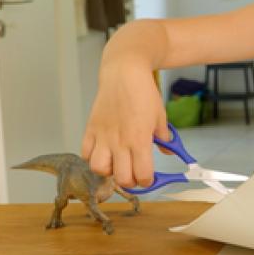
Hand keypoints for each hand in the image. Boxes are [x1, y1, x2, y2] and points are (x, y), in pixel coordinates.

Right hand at [81, 63, 169, 187]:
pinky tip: (103, 150)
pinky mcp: (90, 128)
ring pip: (99, 169)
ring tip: (116, 162)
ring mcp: (103, 136)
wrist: (125, 72)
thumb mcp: (160, 117)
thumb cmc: (144, 93)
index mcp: (140, 140)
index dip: (148, 181)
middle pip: (121, 179)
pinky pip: (85, 153)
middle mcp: (120, 142)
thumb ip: (164, 138)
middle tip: (134, 173)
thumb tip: (168, 150)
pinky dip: (92, 157)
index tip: (149, 178)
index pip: (142, 176)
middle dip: (130, 181)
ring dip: (108, 171)